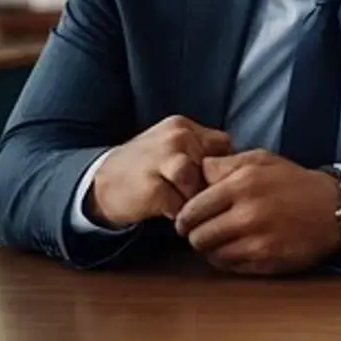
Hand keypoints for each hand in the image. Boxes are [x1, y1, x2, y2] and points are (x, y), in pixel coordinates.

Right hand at [88, 116, 232, 227]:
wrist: (102, 183)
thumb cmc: (147, 168)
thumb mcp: (172, 148)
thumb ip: (201, 151)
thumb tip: (238, 170)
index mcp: (183, 126)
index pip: (222, 144)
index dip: (222, 166)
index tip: (217, 182)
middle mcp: (175, 138)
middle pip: (213, 165)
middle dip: (211, 185)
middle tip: (205, 199)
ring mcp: (161, 160)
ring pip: (197, 183)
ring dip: (196, 199)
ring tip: (189, 207)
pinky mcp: (152, 187)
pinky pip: (180, 204)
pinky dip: (180, 213)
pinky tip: (172, 214)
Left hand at [173, 150, 340, 275]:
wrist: (335, 207)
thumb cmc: (294, 182)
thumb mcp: (261, 159)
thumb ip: (224, 164)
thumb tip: (194, 173)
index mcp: (242, 184)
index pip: (191, 210)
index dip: (185, 217)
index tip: (190, 219)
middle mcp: (248, 213)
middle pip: (197, 236)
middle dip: (197, 234)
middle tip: (205, 230)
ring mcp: (258, 240)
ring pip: (211, 255)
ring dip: (212, 249)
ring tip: (223, 239)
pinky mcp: (267, 260)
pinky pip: (231, 266)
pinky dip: (229, 259)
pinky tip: (240, 247)